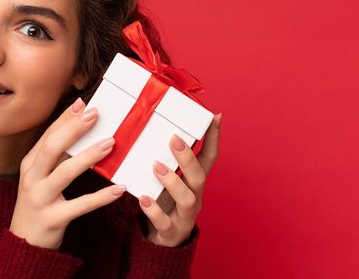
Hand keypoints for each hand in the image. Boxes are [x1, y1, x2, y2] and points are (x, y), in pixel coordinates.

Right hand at [10, 97, 126, 249]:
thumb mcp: (41, 177)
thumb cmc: (39, 204)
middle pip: (52, 148)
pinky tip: (119, 189)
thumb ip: (58, 156)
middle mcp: (32, 178)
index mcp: (30, 164)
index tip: (83, 103)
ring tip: (110, 144)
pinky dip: (101, 197)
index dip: (65, 118)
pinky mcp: (54, 218)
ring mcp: (41, 198)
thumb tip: (81, 129)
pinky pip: (81, 205)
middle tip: (96, 114)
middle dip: (74, 129)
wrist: (24, 244)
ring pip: (65, 173)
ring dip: (89, 156)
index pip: (48, 135)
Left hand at [139, 113, 221, 246]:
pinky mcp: (171, 231)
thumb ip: (167, 161)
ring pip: (187, 199)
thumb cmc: (166, 204)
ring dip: (173, 181)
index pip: (210, 158)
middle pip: (199, 177)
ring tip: (156, 167)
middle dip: (188, 158)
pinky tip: (143, 199)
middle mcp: (195, 197)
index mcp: (195, 183)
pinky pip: (165, 222)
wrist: (163, 241)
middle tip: (173, 139)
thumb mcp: (169, 181)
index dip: (214, 138)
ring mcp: (184, 216)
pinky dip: (154, 210)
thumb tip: (157, 131)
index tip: (215, 117)